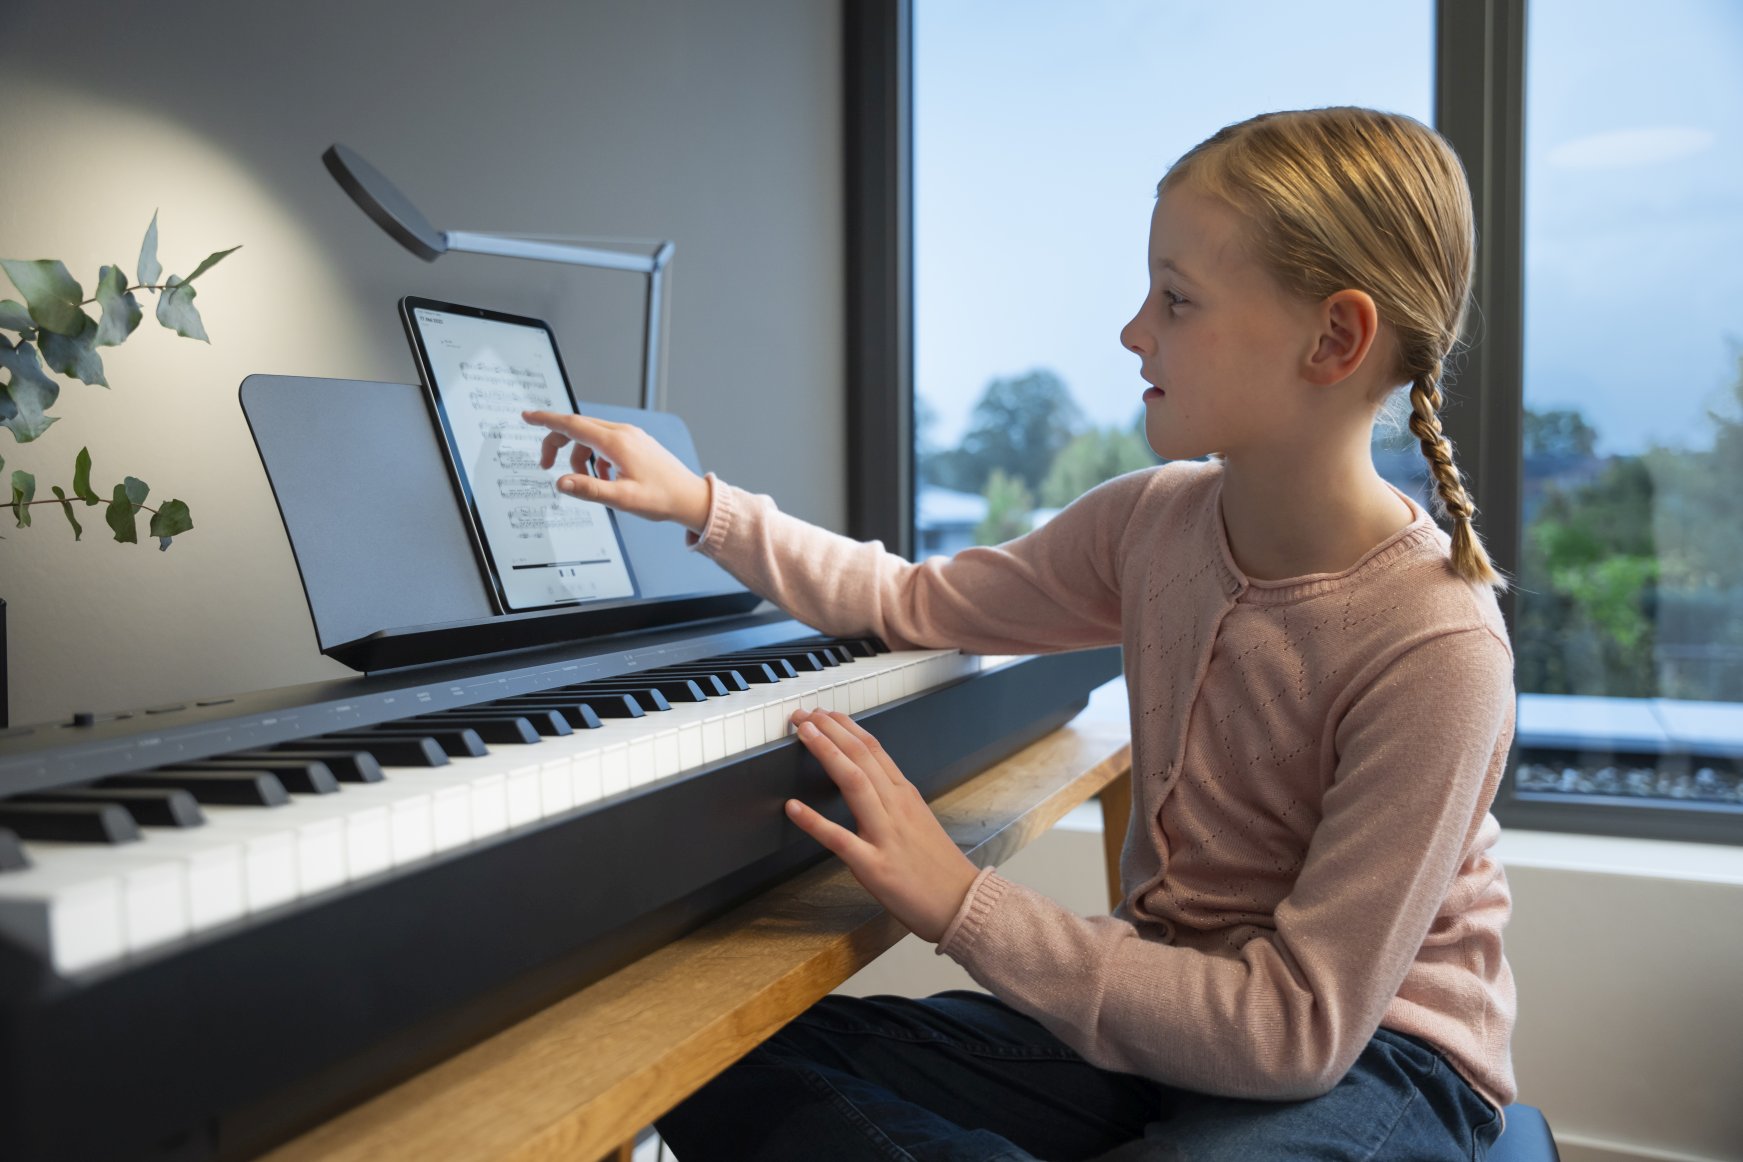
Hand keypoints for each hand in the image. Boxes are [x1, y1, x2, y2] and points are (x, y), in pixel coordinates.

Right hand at [520, 409, 711, 531]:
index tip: (527, 417)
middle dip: (558, 444)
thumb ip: (589, 489)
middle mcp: (623, 433)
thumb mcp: (622, 499)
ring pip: (591, 437)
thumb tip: (560, 483)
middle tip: (545, 465)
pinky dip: (597, 458)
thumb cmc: (661, 499)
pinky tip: (606, 480)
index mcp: (616, 442)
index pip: (572, 424)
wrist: (690, 497)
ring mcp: (631, 436)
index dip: (546, 421)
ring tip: (590, 484)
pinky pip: (606, 443)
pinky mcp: (636, 443)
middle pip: (578, 428)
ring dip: (580, 457)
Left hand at [784, 708, 980, 942]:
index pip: (874, 749)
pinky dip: (814, 822)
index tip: (825, 714)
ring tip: (803, 734)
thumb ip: (894, 801)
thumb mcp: (920, 820)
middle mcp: (897, 807)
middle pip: (861, 756)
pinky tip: (793, 807)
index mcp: (906, 795)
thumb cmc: (940, 867)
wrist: (963, 903)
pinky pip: (840, 839)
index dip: (846, 727)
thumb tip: (868, 782)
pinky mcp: (874, 866)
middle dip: (830, 730)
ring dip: (827, 753)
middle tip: (804, 715)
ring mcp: (886, 834)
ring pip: (854, 783)